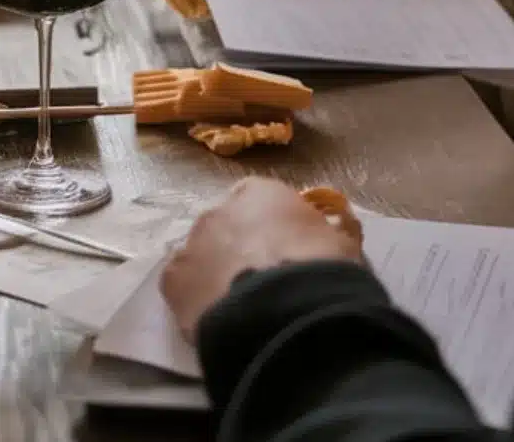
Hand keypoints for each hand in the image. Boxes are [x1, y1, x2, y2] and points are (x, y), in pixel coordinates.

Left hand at [161, 178, 362, 337]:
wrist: (287, 312)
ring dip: (218, 275)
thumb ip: (325, 234)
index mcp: (260, 192)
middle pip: (228, 229)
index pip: (263, 203)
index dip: (276, 230)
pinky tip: (220, 320)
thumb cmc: (322, 271)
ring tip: (242, 308)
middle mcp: (218, 210)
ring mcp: (190, 243)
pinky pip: (186, 288)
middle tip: (265, 283)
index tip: (289, 253)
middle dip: (243, 251)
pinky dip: (199, 301)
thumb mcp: (341, 245)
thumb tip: (328, 237)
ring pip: (203, 258)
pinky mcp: (172, 279)